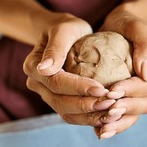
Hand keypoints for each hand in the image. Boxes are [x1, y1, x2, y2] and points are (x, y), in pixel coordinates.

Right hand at [23, 13, 115, 127]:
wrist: (67, 35)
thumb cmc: (67, 28)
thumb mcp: (64, 29)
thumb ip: (55, 48)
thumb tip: (43, 68)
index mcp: (33, 67)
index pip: (56, 83)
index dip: (79, 88)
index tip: (102, 89)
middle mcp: (37, 85)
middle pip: (60, 102)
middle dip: (86, 106)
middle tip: (111, 104)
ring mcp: (47, 95)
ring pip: (66, 114)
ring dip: (89, 116)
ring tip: (112, 113)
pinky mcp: (59, 102)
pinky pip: (73, 116)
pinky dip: (90, 119)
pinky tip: (108, 117)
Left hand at [95, 5, 146, 138]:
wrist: (119, 27)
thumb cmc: (126, 23)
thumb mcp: (135, 26)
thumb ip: (144, 44)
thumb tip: (146, 73)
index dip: (131, 90)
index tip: (111, 91)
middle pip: (145, 103)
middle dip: (126, 109)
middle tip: (106, 112)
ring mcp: (145, 93)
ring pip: (137, 113)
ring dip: (120, 122)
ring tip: (102, 129)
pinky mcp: (132, 98)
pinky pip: (127, 116)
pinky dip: (115, 125)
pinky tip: (99, 132)